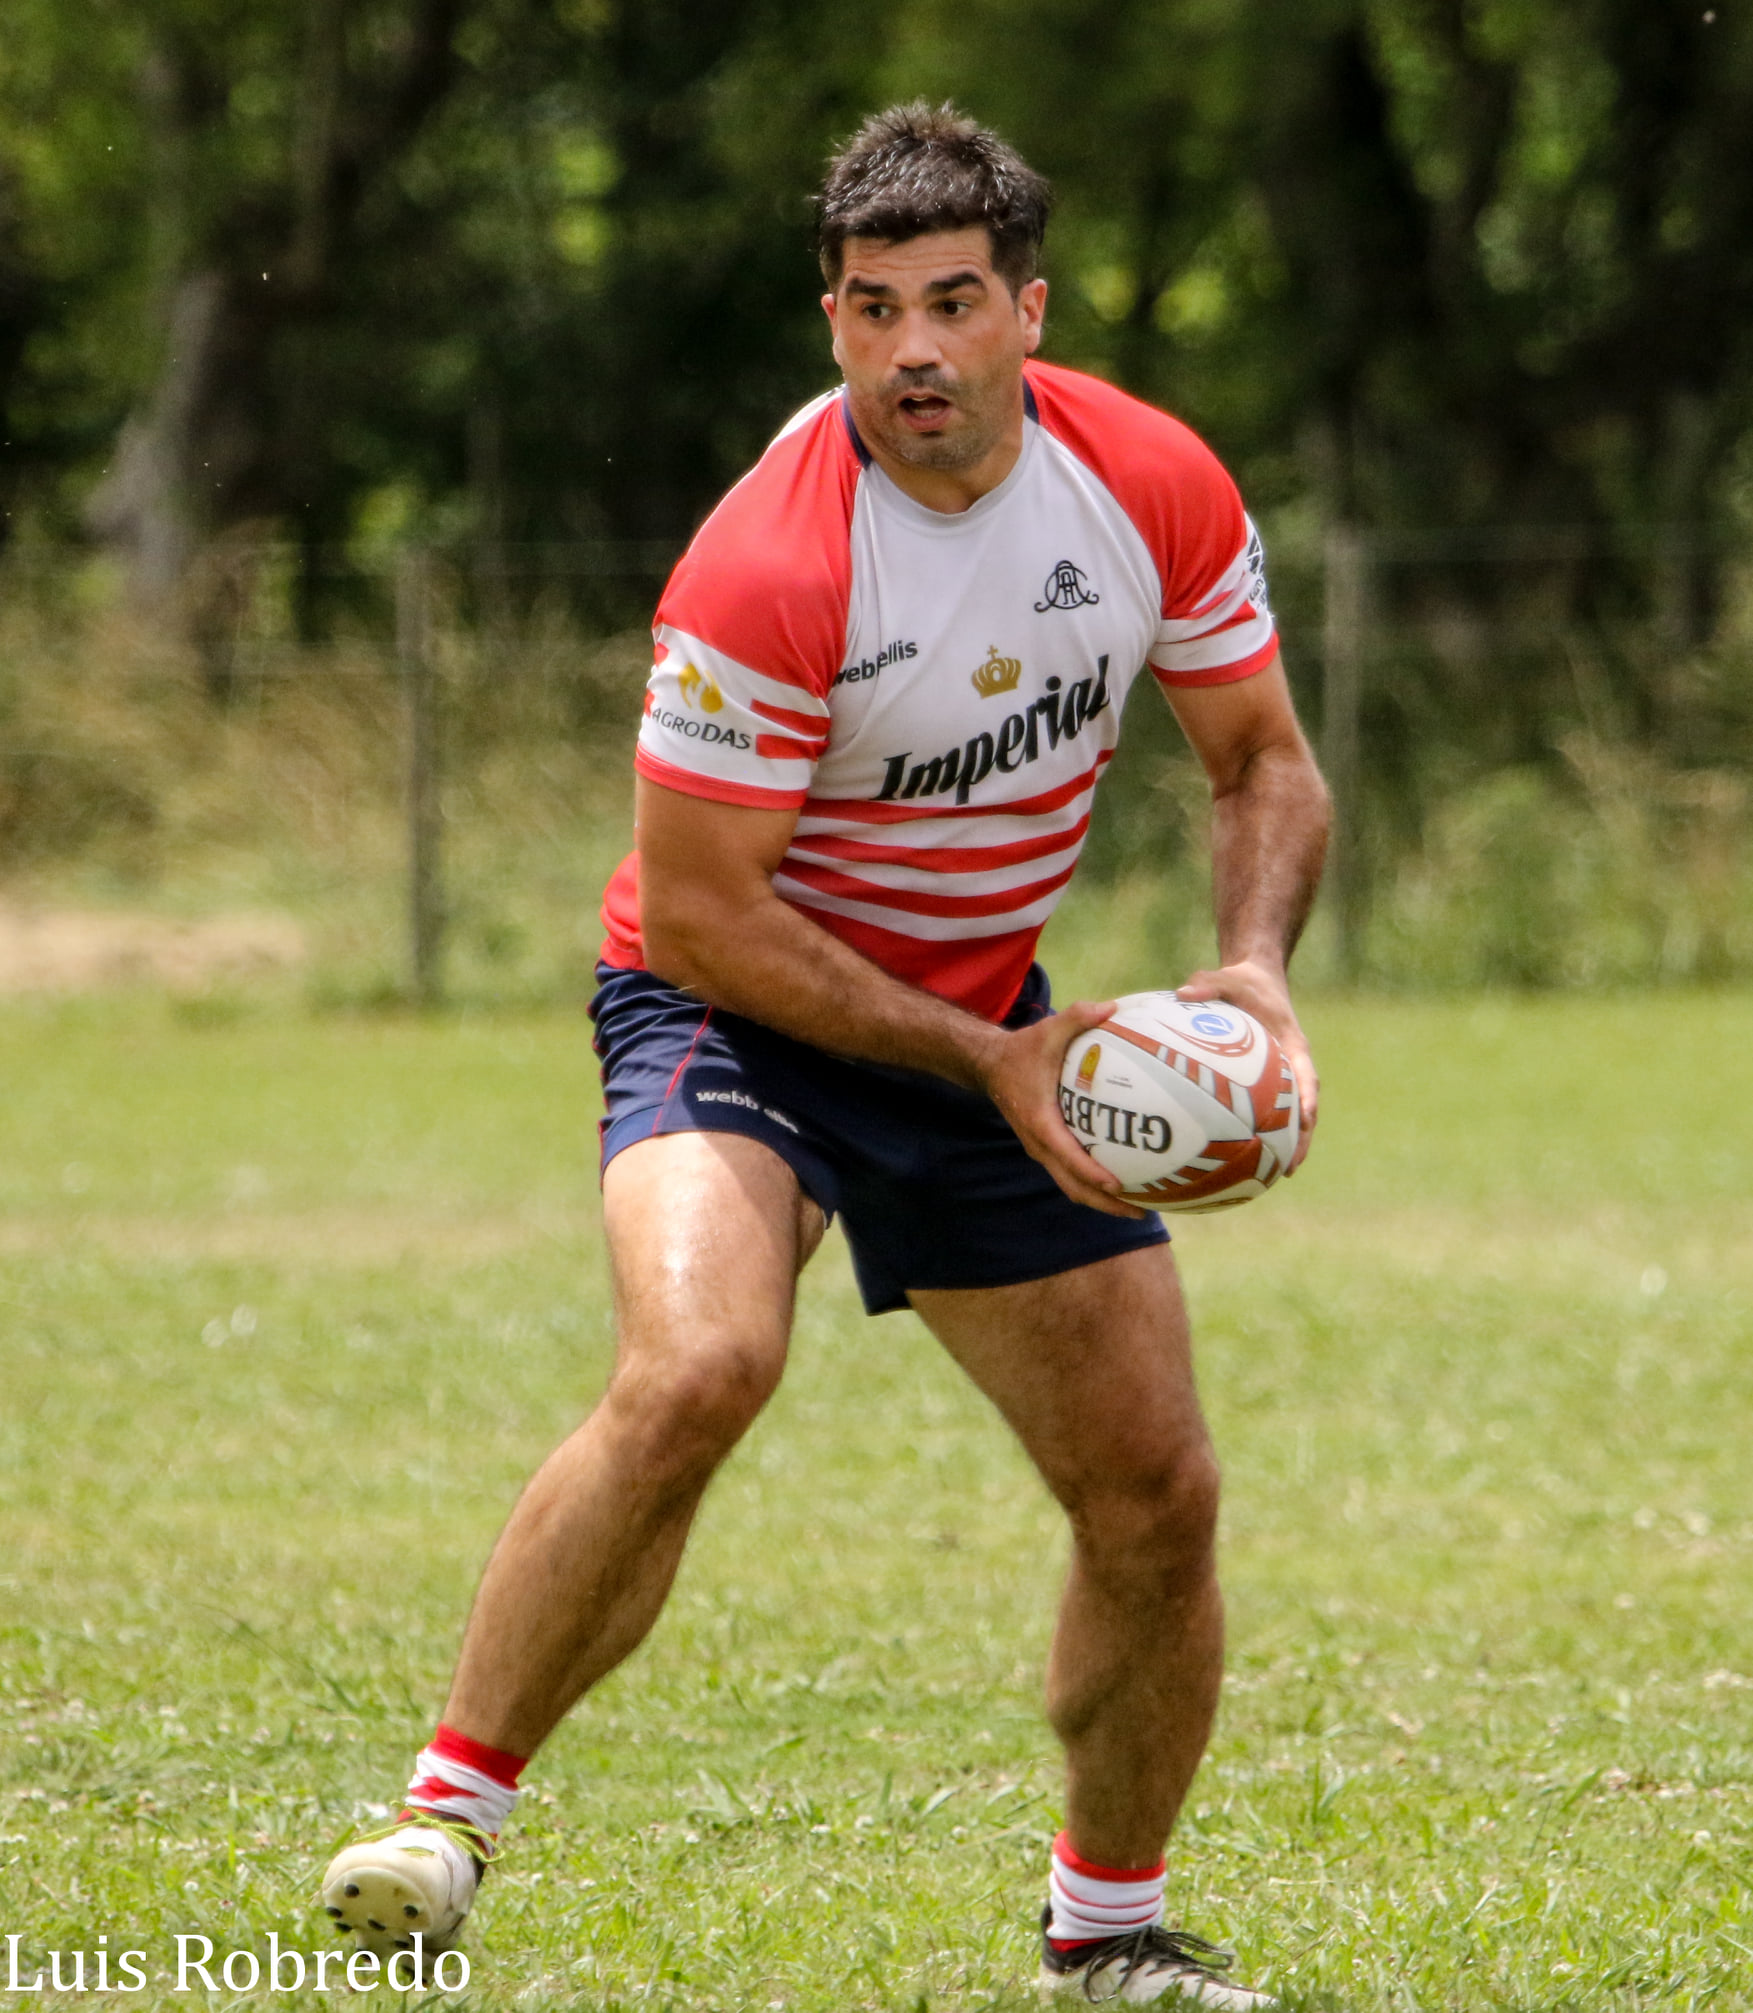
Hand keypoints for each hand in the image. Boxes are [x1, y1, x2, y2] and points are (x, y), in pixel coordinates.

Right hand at [977, 999, 1148, 1219]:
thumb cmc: (1023, 1050)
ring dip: (1103, 1203)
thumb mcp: (1048, 1030)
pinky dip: (1096, 1186)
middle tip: (1141, 1211)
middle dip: (1105, 1204)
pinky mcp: (1049, 1149)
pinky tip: (1126, 1183)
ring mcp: (1043, 1151)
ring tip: (1140, 1208)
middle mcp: (1041, 1144)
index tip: (1117, 1185)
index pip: (1067, 1155)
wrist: (991, 1066)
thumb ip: (1078, 1016)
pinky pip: (1073, 1175)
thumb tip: (1113, 1007)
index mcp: (1040, 1122)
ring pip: (1072, 1187)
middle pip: (1073, 1187)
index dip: (1091, 1173)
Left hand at [1176, 957, 1318, 1171]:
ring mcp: (1281, 1076)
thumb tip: (1183, 993)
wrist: (1257, 979)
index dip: (1307, 1100)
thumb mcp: (1228, 977)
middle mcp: (1291, 1064)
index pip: (1307, 1075)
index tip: (1306, 1122)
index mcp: (1292, 1043)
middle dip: (1300, 1139)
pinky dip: (1257, 1132)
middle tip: (1289, 1168)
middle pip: (1304, 1108)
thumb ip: (1209, 983)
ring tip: (1270, 1178)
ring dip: (1283, 1145)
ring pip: (1287, 1116)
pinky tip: (1237, 1157)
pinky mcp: (1266, 1083)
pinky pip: (1264, 1110)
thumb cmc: (1244, 981)